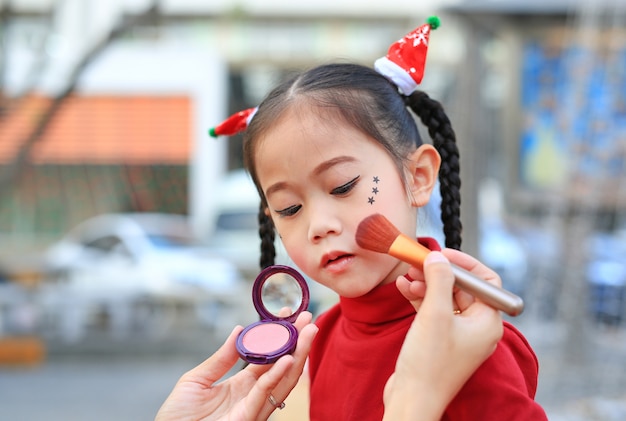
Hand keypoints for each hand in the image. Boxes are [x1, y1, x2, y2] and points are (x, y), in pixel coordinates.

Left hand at [156, 311, 317, 420]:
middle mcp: (252, 396)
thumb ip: (220, 358)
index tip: (287, 315)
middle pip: (282, 367)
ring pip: (283, 379)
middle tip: (307, 319)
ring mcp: (252, 407)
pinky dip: (278, 375)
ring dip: (299, 355)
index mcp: (240, 385)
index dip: (278, 337)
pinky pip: (265, 393)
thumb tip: (239, 330)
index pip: (267, 357)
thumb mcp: (196, 380)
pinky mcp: (247, 417)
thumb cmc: (177, 418)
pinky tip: (288, 358)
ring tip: (308, 332)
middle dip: (298, 342)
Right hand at [383, 251, 502, 420]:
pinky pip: (434, 312)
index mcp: (487, 322)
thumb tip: (438, 257)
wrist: (411, 400)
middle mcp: (477, 329)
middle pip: (462, 288)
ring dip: (425, 284)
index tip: (440, 254)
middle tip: (416, 263)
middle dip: (438, 273)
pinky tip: (403, 289)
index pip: (485, 281)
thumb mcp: (434, 314)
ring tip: (405, 277)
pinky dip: (419, 299)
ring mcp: (458, 336)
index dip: (463, 264)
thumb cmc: (428, 363)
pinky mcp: (440, 342)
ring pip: (445, 298)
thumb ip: (439, 280)